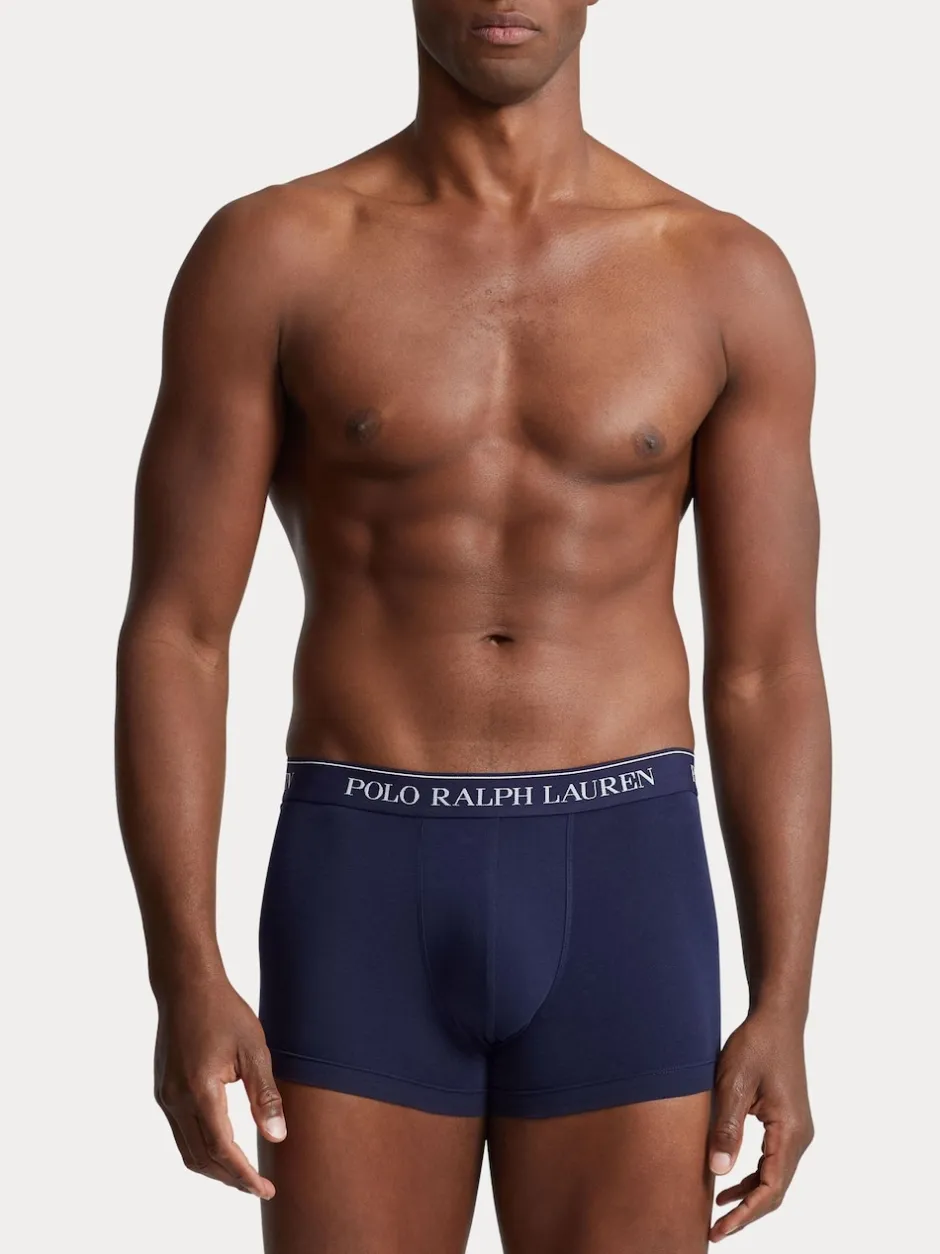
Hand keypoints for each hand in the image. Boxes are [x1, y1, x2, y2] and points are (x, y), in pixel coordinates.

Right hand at [154, 977, 285, 1198]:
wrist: (186, 986)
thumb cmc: (224, 1012)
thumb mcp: (254, 1049)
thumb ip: (264, 1095)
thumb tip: (277, 1137)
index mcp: (200, 1090)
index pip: (222, 1149)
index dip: (244, 1174)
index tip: (266, 1188)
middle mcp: (176, 1099)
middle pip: (202, 1159)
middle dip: (231, 1179)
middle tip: (259, 1187)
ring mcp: (166, 1096)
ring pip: (188, 1150)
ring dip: (215, 1168)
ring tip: (243, 1174)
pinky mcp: (163, 1090)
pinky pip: (181, 1133)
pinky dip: (202, 1149)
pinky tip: (223, 1146)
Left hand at [708, 1011, 813, 1241]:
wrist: (777, 1019)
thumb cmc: (756, 1045)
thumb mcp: (734, 1083)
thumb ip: (727, 1127)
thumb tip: (718, 1171)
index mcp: (790, 1131)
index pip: (771, 1188)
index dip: (746, 1213)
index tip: (721, 1229)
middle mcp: (799, 1136)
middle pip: (776, 1190)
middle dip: (747, 1213)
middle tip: (715, 1231)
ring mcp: (795, 1130)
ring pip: (774, 1177)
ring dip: (748, 1196)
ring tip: (718, 1212)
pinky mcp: (786, 1122)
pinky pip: (772, 1161)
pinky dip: (752, 1176)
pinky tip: (728, 1180)